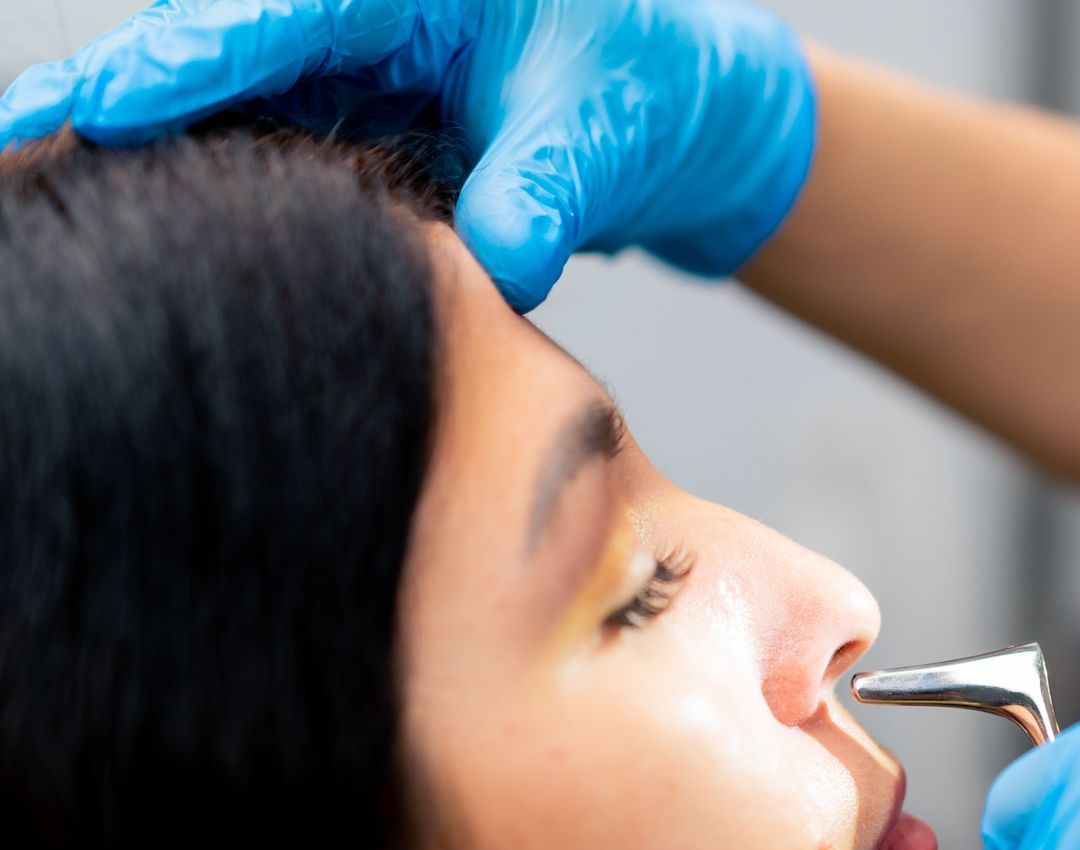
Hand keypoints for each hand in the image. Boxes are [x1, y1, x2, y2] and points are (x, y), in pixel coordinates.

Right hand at [0, 0, 815, 308]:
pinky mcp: (361, 125)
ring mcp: (355, 70)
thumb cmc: (650, 93)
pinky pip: (275, 156)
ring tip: (47, 205)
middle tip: (7, 152)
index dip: (180, 63)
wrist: (687, 121)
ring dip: (151, 157)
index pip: (277, 19)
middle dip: (111, 99)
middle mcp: (366, 16)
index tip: (97, 107)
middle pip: (215, 54)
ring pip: (230, 110)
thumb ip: (542, 193)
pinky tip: (152, 240)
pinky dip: (223, 196)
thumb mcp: (602, 133)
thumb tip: (501, 269)